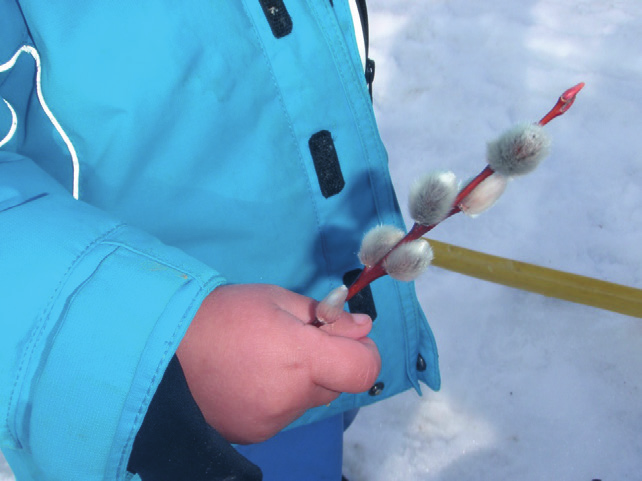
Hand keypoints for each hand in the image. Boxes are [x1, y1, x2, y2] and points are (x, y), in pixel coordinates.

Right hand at [176, 284, 380, 443]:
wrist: (160, 350)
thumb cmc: (221, 314)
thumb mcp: (275, 299)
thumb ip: (326, 317)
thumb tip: (362, 328)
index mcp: (300, 357)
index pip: (363, 369)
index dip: (365, 352)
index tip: (349, 338)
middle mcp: (291, 397)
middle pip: (336, 384)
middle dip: (328, 362)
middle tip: (294, 340)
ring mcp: (271, 421)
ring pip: (309, 399)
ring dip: (301, 380)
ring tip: (262, 358)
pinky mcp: (254, 434)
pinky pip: (284, 413)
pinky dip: (278, 396)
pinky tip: (249, 378)